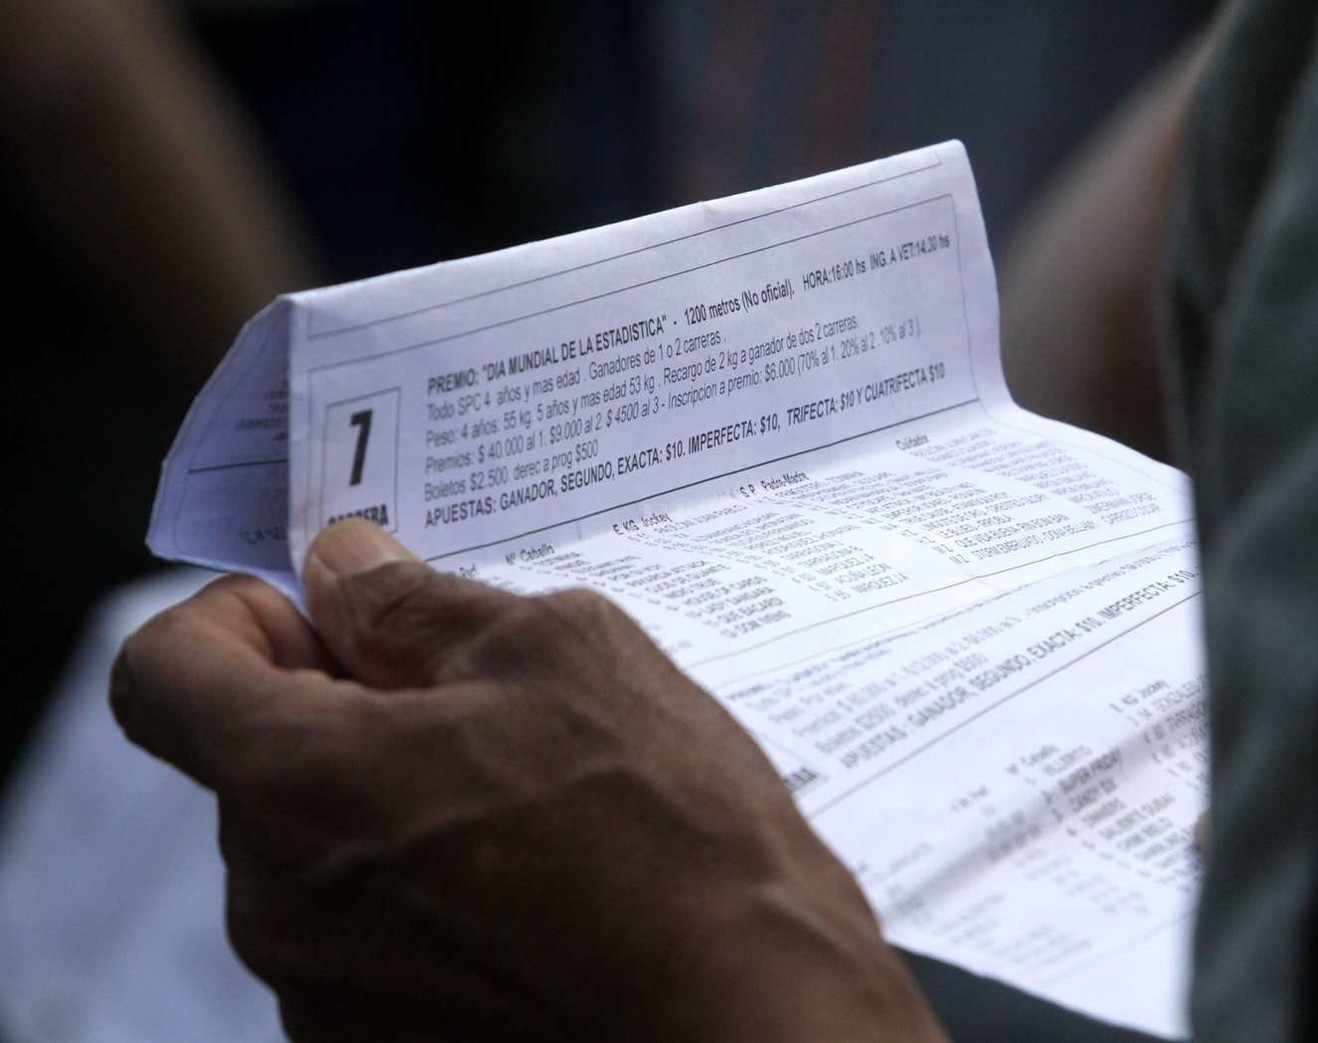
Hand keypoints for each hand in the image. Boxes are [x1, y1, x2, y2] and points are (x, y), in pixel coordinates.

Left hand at [111, 520, 946, 1042]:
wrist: (751, 1018)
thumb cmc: (670, 835)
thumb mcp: (562, 655)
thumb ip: (417, 606)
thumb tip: (346, 570)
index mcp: (299, 780)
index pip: (163, 674)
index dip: (232, 621)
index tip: (325, 620)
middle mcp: (280, 902)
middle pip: (257, 765)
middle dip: (346, 711)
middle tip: (482, 700)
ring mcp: (326, 994)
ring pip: (321, 852)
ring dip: (398, 803)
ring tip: (539, 801)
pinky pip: (370, 936)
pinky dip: (427, 891)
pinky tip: (541, 884)